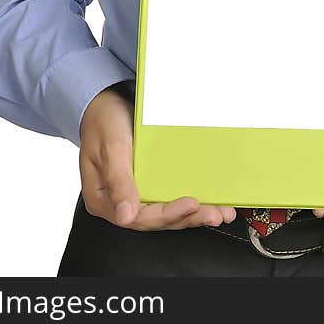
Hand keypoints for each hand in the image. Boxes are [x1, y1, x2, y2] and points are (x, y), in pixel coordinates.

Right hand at [79, 85, 236, 229]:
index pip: (139, 218)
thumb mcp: (111, 148)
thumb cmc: (103, 123)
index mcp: (104, 200)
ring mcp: (137, 194)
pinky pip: (170, 197)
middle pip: (158, 219)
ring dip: (194, 215)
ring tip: (220, 213)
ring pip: (168, 212)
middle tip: (215, 214)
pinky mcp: (150, 185)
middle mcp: (122, 202)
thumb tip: (126, 216)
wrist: (106, 104)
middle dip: (188, 218)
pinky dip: (191, 203)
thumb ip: (119, 182)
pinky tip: (210, 203)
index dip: (168, 215)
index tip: (191, 205)